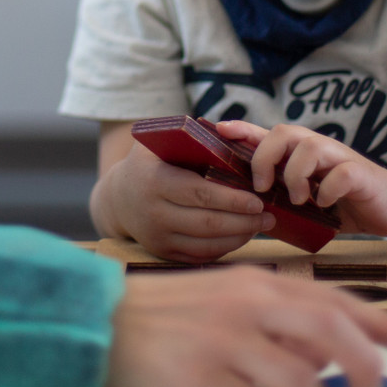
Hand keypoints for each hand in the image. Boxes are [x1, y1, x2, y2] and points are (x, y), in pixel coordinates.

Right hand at [94, 140, 269, 263]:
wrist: (118, 198)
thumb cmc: (149, 163)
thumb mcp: (159, 142)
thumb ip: (189, 136)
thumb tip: (230, 132)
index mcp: (154, 181)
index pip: (199, 194)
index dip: (231, 199)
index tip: (257, 200)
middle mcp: (153, 213)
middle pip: (207, 223)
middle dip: (243, 221)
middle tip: (268, 216)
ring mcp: (158, 237)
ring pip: (207, 243)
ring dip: (239, 236)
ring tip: (262, 226)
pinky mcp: (164, 253)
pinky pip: (201, 255)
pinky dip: (226, 247)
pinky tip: (243, 235)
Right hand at [105, 267, 386, 386]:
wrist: (102, 325)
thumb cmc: (168, 313)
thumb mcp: (228, 295)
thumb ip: (279, 312)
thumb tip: (331, 350)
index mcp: (257, 283)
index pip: (337, 301)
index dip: (384, 325)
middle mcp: (248, 308)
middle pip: (334, 336)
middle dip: (365, 367)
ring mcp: (227, 345)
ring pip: (302, 386)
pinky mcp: (205, 383)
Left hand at [216, 121, 386, 238]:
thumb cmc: (346, 204)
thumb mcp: (308, 201)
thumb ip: (282, 200)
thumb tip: (245, 212)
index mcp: (303, 155)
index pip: (268, 133)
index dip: (243, 129)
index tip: (218, 128)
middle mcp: (320, 150)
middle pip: (284, 131)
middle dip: (265, 156)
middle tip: (263, 185)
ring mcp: (341, 159)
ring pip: (310, 147)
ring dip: (296, 174)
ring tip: (298, 199)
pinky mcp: (361, 175)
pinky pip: (340, 174)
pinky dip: (327, 189)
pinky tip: (324, 203)